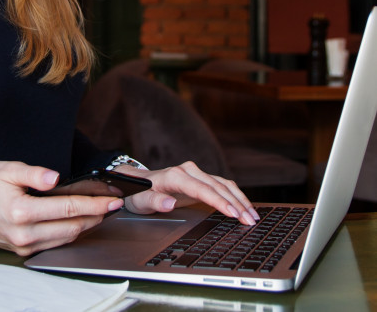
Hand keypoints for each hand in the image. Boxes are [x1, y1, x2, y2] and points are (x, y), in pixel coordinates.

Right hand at [0, 161, 123, 255]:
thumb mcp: (8, 169)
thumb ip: (33, 172)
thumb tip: (54, 177)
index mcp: (21, 211)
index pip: (67, 208)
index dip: (94, 203)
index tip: (111, 199)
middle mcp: (23, 233)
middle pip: (72, 227)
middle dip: (97, 216)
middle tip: (114, 204)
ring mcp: (23, 245)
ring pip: (66, 239)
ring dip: (87, 226)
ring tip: (102, 211)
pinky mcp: (23, 251)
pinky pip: (55, 244)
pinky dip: (72, 233)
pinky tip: (81, 221)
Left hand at [119, 161, 259, 225]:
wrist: (138, 183)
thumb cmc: (138, 193)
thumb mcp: (140, 200)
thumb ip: (154, 201)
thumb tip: (170, 203)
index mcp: (175, 176)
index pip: (202, 189)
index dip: (219, 202)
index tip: (233, 213)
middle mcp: (188, 171)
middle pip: (217, 186)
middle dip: (236, 204)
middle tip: (250, 221)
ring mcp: (196, 173)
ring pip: (223, 184)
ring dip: (240, 199)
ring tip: (253, 215)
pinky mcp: (201, 178)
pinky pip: (222, 185)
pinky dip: (235, 195)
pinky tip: (245, 206)